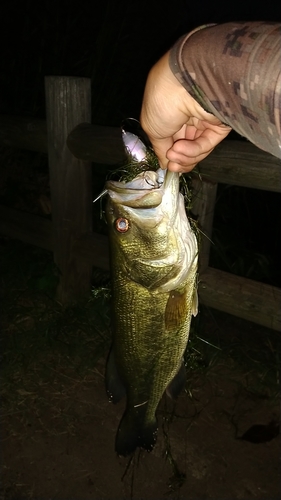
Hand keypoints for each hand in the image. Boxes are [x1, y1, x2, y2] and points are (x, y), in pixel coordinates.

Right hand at [140, 52, 231, 171]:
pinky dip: (194, 150)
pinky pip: (207, 144)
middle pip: (186, 149)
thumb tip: (166, 165)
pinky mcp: (219, 124)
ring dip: (184, 156)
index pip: (173, 141)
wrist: (183, 85)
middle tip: (171, 164)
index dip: (169, 155)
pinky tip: (181, 150)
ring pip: (197, 150)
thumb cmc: (161, 100)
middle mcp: (188, 116)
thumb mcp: (152, 128)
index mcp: (171, 114)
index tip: (166, 164)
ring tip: (173, 155)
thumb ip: (160, 149)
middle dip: (178, 159)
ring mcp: (204, 120)